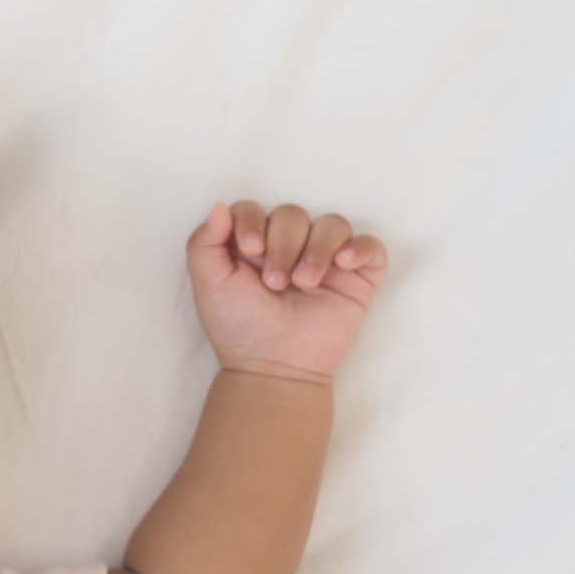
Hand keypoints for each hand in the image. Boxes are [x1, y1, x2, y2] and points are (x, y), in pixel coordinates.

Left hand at [185, 200, 386, 385]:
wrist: (274, 366)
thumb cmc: (240, 328)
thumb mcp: (209, 285)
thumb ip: (203, 243)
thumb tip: (219, 207)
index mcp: (253, 245)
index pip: (254, 208)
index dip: (252, 219)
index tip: (250, 248)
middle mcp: (289, 247)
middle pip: (293, 213)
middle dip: (283, 244)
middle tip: (275, 283)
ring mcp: (325, 261)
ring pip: (332, 224)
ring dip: (318, 249)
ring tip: (305, 284)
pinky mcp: (356, 278)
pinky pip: (371, 246)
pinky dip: (360, 248)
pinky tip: (343, 264)